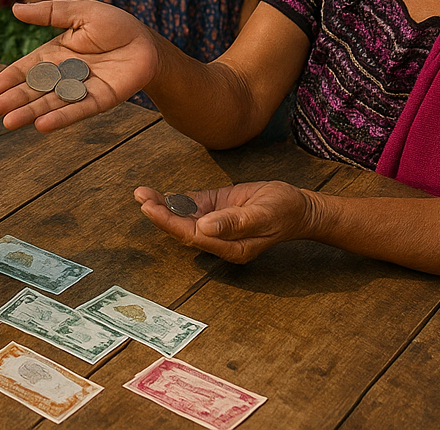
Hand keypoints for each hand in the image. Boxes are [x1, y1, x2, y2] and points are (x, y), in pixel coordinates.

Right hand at [0, 0, 158, 132]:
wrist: (147, 41)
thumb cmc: (114, 24)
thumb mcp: (79, 11)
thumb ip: (49, 13)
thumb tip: (15, 8)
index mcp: (54, 54)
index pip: (26, 69)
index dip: (8, 79)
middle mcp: (63, 75)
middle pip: (33, 90)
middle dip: (12, 100)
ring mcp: (79, 89)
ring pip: (50, 103)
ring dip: (30, 113)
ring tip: (9, 123)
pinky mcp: (99, 101)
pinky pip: (77, 110)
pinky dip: (60, 118)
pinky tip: (42, 126)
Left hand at [134, 182, 319, 264]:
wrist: (298, 206)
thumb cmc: (284, 211)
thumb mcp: (263, 214)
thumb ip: (235, 222)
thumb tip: (205, 226)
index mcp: (231, 247)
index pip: (193, 236)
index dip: (170, 222)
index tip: (151, 208)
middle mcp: (219, 240)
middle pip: (183, 230)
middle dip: (160, 214)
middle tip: (141, 196)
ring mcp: (216, 225)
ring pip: (183, 218)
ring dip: (162, 207)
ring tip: (142, 193)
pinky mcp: (216, 211)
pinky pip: (192, 208)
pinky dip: (174, 201)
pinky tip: (157, 195)